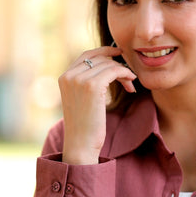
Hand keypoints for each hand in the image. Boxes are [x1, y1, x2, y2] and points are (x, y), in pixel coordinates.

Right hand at [58, 45, 136, 164]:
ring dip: (123, 72)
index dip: (104, 52)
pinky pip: (114, 71)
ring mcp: (80, 80)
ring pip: (108, 64)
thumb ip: (86, 82)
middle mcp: (69, 75)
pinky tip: (131, 84)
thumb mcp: (80, 100)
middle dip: (117, 65)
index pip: (87, 55)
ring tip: (130, 84)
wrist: (81, 144)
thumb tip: (106, 68)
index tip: (119, 55)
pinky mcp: (93, 86)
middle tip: (129, 78)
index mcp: (64, 77)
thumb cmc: (84, 126)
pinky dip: (125, 74)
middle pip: (99, 58)